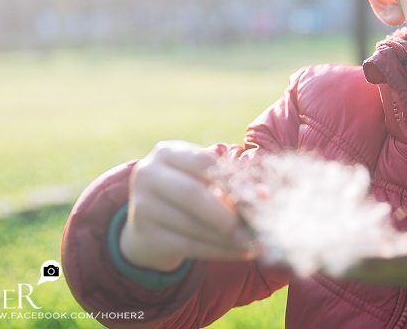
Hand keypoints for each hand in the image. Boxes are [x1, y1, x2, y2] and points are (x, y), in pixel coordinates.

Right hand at [119, 140, 254, 271]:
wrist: (149, 228)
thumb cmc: (188, 197)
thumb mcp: (204, 181)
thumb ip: (231, 184)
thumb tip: (264, 195)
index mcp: (167, 153)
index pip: (202, 161)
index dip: (232, 179)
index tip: (260, 196)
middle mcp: (148, 175)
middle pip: (192, 193)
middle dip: (228, 213)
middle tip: (257, 227)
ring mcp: (142, 207)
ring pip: (192, 224)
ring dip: (229, 237)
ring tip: (255, 242)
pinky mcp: (145, 237)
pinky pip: (189, 245)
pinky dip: (219, 250)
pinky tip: (241, 252)